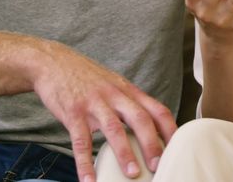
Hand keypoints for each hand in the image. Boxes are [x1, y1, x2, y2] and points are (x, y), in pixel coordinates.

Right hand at [30, 44, 175, 181]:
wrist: (53, 62)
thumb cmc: (86, 78)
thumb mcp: (113, 85)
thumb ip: (130, 104)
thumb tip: (149, 128)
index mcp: (128, 91)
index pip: (157, 109)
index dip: (170, 129)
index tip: (179, 148)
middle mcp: (115, 96)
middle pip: (141, 119)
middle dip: (152, 144)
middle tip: (159, 166)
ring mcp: (94, 103)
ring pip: (114, 129)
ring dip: (125, 153)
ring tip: (133, 174)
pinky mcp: (73, 112)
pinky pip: (80, 141)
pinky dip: (85, 162)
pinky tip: (89, 179)